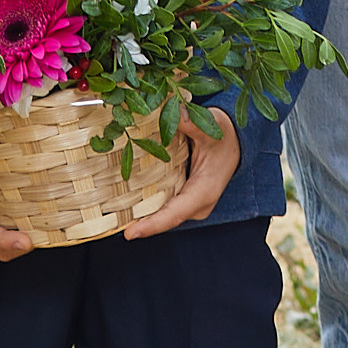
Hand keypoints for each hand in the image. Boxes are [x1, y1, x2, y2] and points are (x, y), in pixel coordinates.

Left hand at [123, 111, 239, 237]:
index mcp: (204, 192)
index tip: (130, 233)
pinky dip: (148, 207)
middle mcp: (197, 204)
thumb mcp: (212, 128)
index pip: (175, 214)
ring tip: (114, 217)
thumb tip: (176, 113)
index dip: (152, 225)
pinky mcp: (184, 199)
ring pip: (164, 215)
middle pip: (165, 219)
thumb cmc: (224, 136)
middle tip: (112, 224)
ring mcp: (191, 204)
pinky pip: (165, 207)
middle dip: (140, 224)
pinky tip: (126, 204)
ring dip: (142, 216)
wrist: (236, 141)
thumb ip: (193, 123)